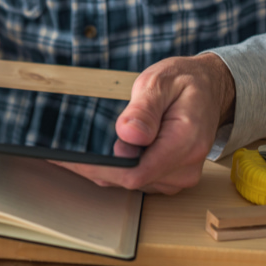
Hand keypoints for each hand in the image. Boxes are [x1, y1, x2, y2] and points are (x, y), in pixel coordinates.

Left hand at [53, 54, 235, 193]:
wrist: (209, 88)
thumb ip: (144, 109)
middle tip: (57, 154)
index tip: (70, 160)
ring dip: (103, 169)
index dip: (100, 169)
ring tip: (72, 152)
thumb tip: (128, 135)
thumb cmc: (184, 82)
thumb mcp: (161, 82)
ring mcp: (178, 176)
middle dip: (94, 168)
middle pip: (129, 181)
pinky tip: (95, 155)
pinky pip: (136, 180)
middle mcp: (185, 167)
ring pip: (129, 183)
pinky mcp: (169, 177)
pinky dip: (115, 168)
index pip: (136, 172)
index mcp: (185, 143)